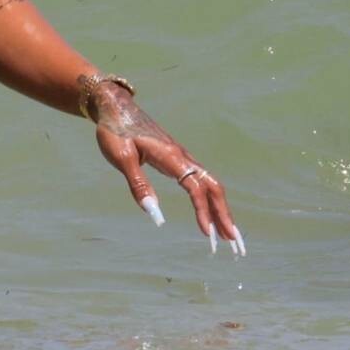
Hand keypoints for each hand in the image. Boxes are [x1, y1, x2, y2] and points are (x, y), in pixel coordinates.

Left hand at [83, 77, 244, 254]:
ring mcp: (182, 157)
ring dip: (221, 210)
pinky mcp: (177, 159)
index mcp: (171, 156)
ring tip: (228, 236)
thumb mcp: (121, 158)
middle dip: (225, 215)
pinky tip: (211, 215)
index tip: (207, 236)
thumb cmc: (115, 131)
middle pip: (213, 187)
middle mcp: (183, 156)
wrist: (114, 106)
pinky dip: (210, 201)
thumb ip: (139, 186)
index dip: (203, 212)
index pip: (195, 188)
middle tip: (235, 244)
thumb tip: (155, 216)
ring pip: (210, 185)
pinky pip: (201, 182)